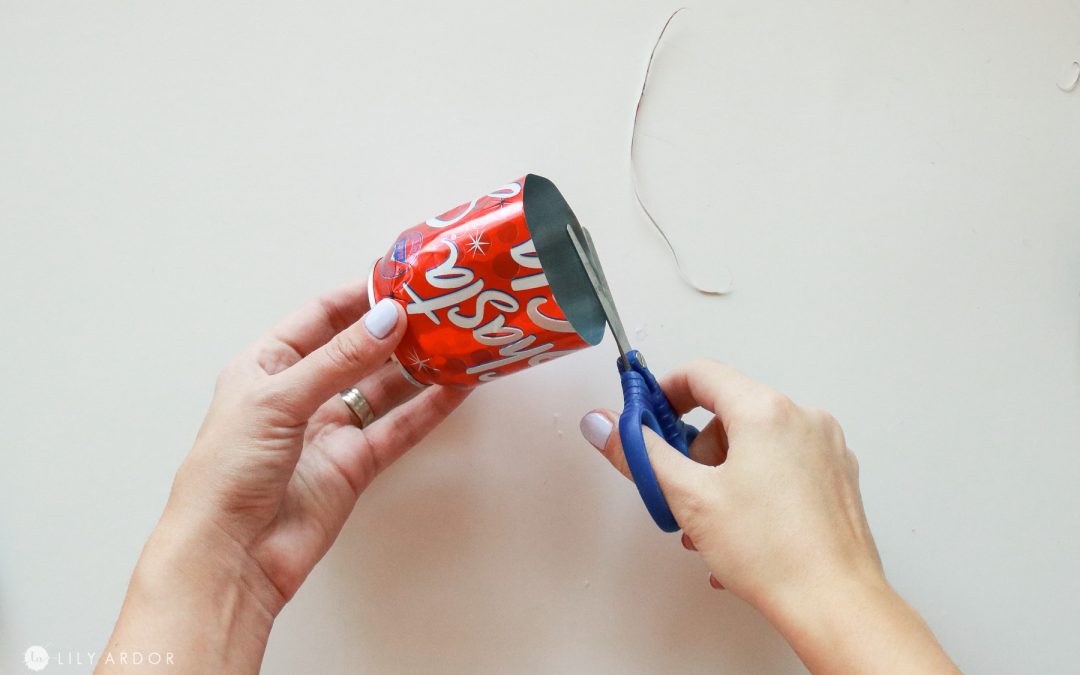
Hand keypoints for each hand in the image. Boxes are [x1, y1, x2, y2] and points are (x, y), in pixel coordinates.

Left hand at [100, 282, 469, 673]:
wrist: (231, 555)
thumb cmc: (228, 473)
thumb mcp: (277, 400)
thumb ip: (338, 360)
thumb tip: (388, 319)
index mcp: (267, 366)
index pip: (320, 316)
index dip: (360, 297)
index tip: (403, 281)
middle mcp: (301, 393)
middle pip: (358, 350)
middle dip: (396, 329)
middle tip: (439, 308)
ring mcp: (329, 430)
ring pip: (384, 387)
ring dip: (417, 366)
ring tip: (457, 341)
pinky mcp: (354, 464)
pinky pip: (398, 428)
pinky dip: (428, 408)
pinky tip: (456, 388)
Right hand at [579, 359, 957, 673]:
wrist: (835, 604)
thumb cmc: (772, 553)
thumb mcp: (689, 498)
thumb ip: (641, 454)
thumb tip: (604, 425)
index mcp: (766, 411)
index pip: (701, 374)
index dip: (663, 393)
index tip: (645, 419)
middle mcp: (803, 418)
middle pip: (729, 413)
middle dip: (696, 451)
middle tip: (680, 490)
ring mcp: (826, 448)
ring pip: (756, 443)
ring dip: (723, 475)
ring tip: (711, 525)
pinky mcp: (838, 477)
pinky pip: (782, 466)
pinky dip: (754, 487)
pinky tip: (740, 531)